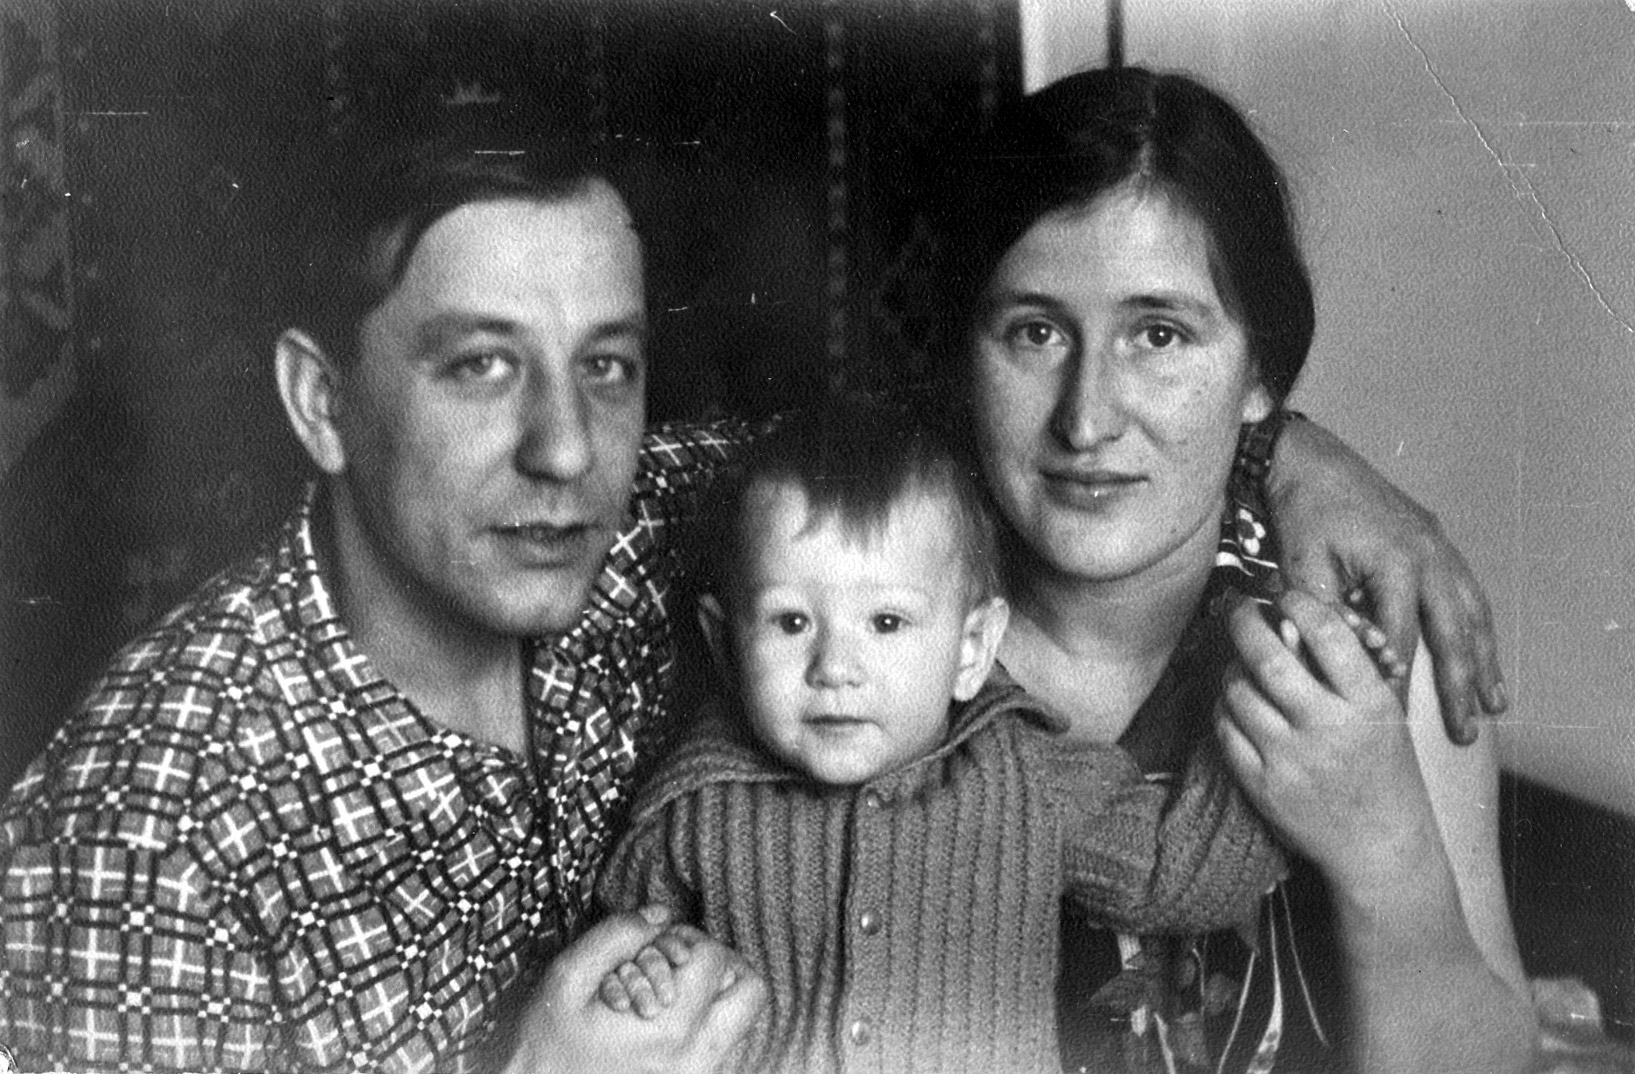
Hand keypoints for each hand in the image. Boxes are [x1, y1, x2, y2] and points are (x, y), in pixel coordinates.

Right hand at [505, 906, 765, 1073]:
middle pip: (751, 992)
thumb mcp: (567, 979)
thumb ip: (616, 936)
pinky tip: (665, 1018)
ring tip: (672, 989)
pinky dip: (705, 1023)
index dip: (687, 937)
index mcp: (670, 1028)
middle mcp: (696, 1059)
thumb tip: (660, 913)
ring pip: (742, 1021)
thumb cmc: (547, 1046)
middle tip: (685, 961)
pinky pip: (721, 1046)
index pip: (714, 958)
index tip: (659, 942)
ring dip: (716, 994)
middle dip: (722, 965)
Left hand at [1216, 591, 1440, 895]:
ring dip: (1234, 667)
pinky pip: (1225, 728)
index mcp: (1369, 706)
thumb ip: (1345, 671)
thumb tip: (1292, 620)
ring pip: (1238, 690)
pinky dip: (1226, 707)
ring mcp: (1289, 760)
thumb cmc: (1385, 771)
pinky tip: (1237, 701)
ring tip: (1243, 662)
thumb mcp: (1385, 715)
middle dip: (1246, 621)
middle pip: (1268, 656)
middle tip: (1241, 609)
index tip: (1287, 595)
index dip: (1300, 603)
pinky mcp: (1260, 785)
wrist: (1381, 846)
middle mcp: (1327, 730)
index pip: (1328, 634)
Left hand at [1266, 416, 1505, 742]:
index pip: (1401, 639)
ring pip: (1473, 613)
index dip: (1398, 683)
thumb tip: (1330, 663)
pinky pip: (1470, 590)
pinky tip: (1486, 652)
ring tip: (1495, 704)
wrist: (1309, 458)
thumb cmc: (1302, 511)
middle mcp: (1429, 555)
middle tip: (1466, 732)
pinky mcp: (1436, 539)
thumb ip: (1321, 615)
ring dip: (1485, 660)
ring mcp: (1439, 545)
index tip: (1396, 722)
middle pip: (1452, 633)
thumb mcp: (1302, 565)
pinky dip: (1480, 626)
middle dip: (1461, 686)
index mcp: (1395, 563)